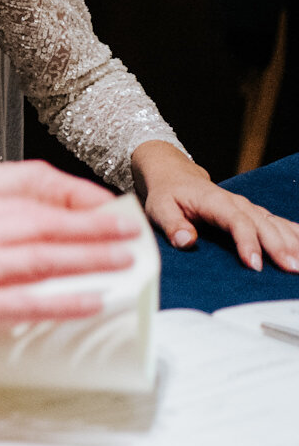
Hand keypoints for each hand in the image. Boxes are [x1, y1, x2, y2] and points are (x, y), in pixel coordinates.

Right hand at [0, 194, 141, 358]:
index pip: (26, 203)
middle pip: (46, 228)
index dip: (68, 207)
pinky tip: (91, 299)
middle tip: (129, 231)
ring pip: (46, 260)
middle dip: (93, 229)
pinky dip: (65, 300)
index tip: (96, 210)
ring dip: (91, 259)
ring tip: (124, 260)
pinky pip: (28, 302)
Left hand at [132, 139, 298, 272]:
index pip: (236, 221)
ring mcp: (248, 208)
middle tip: (291, 268)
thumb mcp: (159, 208)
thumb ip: (172, 224)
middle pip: (262, 224)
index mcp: (214, 201)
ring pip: (275, 224)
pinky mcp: (254, 214)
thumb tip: (186, 241)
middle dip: (279, 246)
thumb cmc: (168, 195)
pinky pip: (279, 223)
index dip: (247, 242)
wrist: (176, 177)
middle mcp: (237, 203)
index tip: (254, 264)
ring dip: (291, 242)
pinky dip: (294, 234)